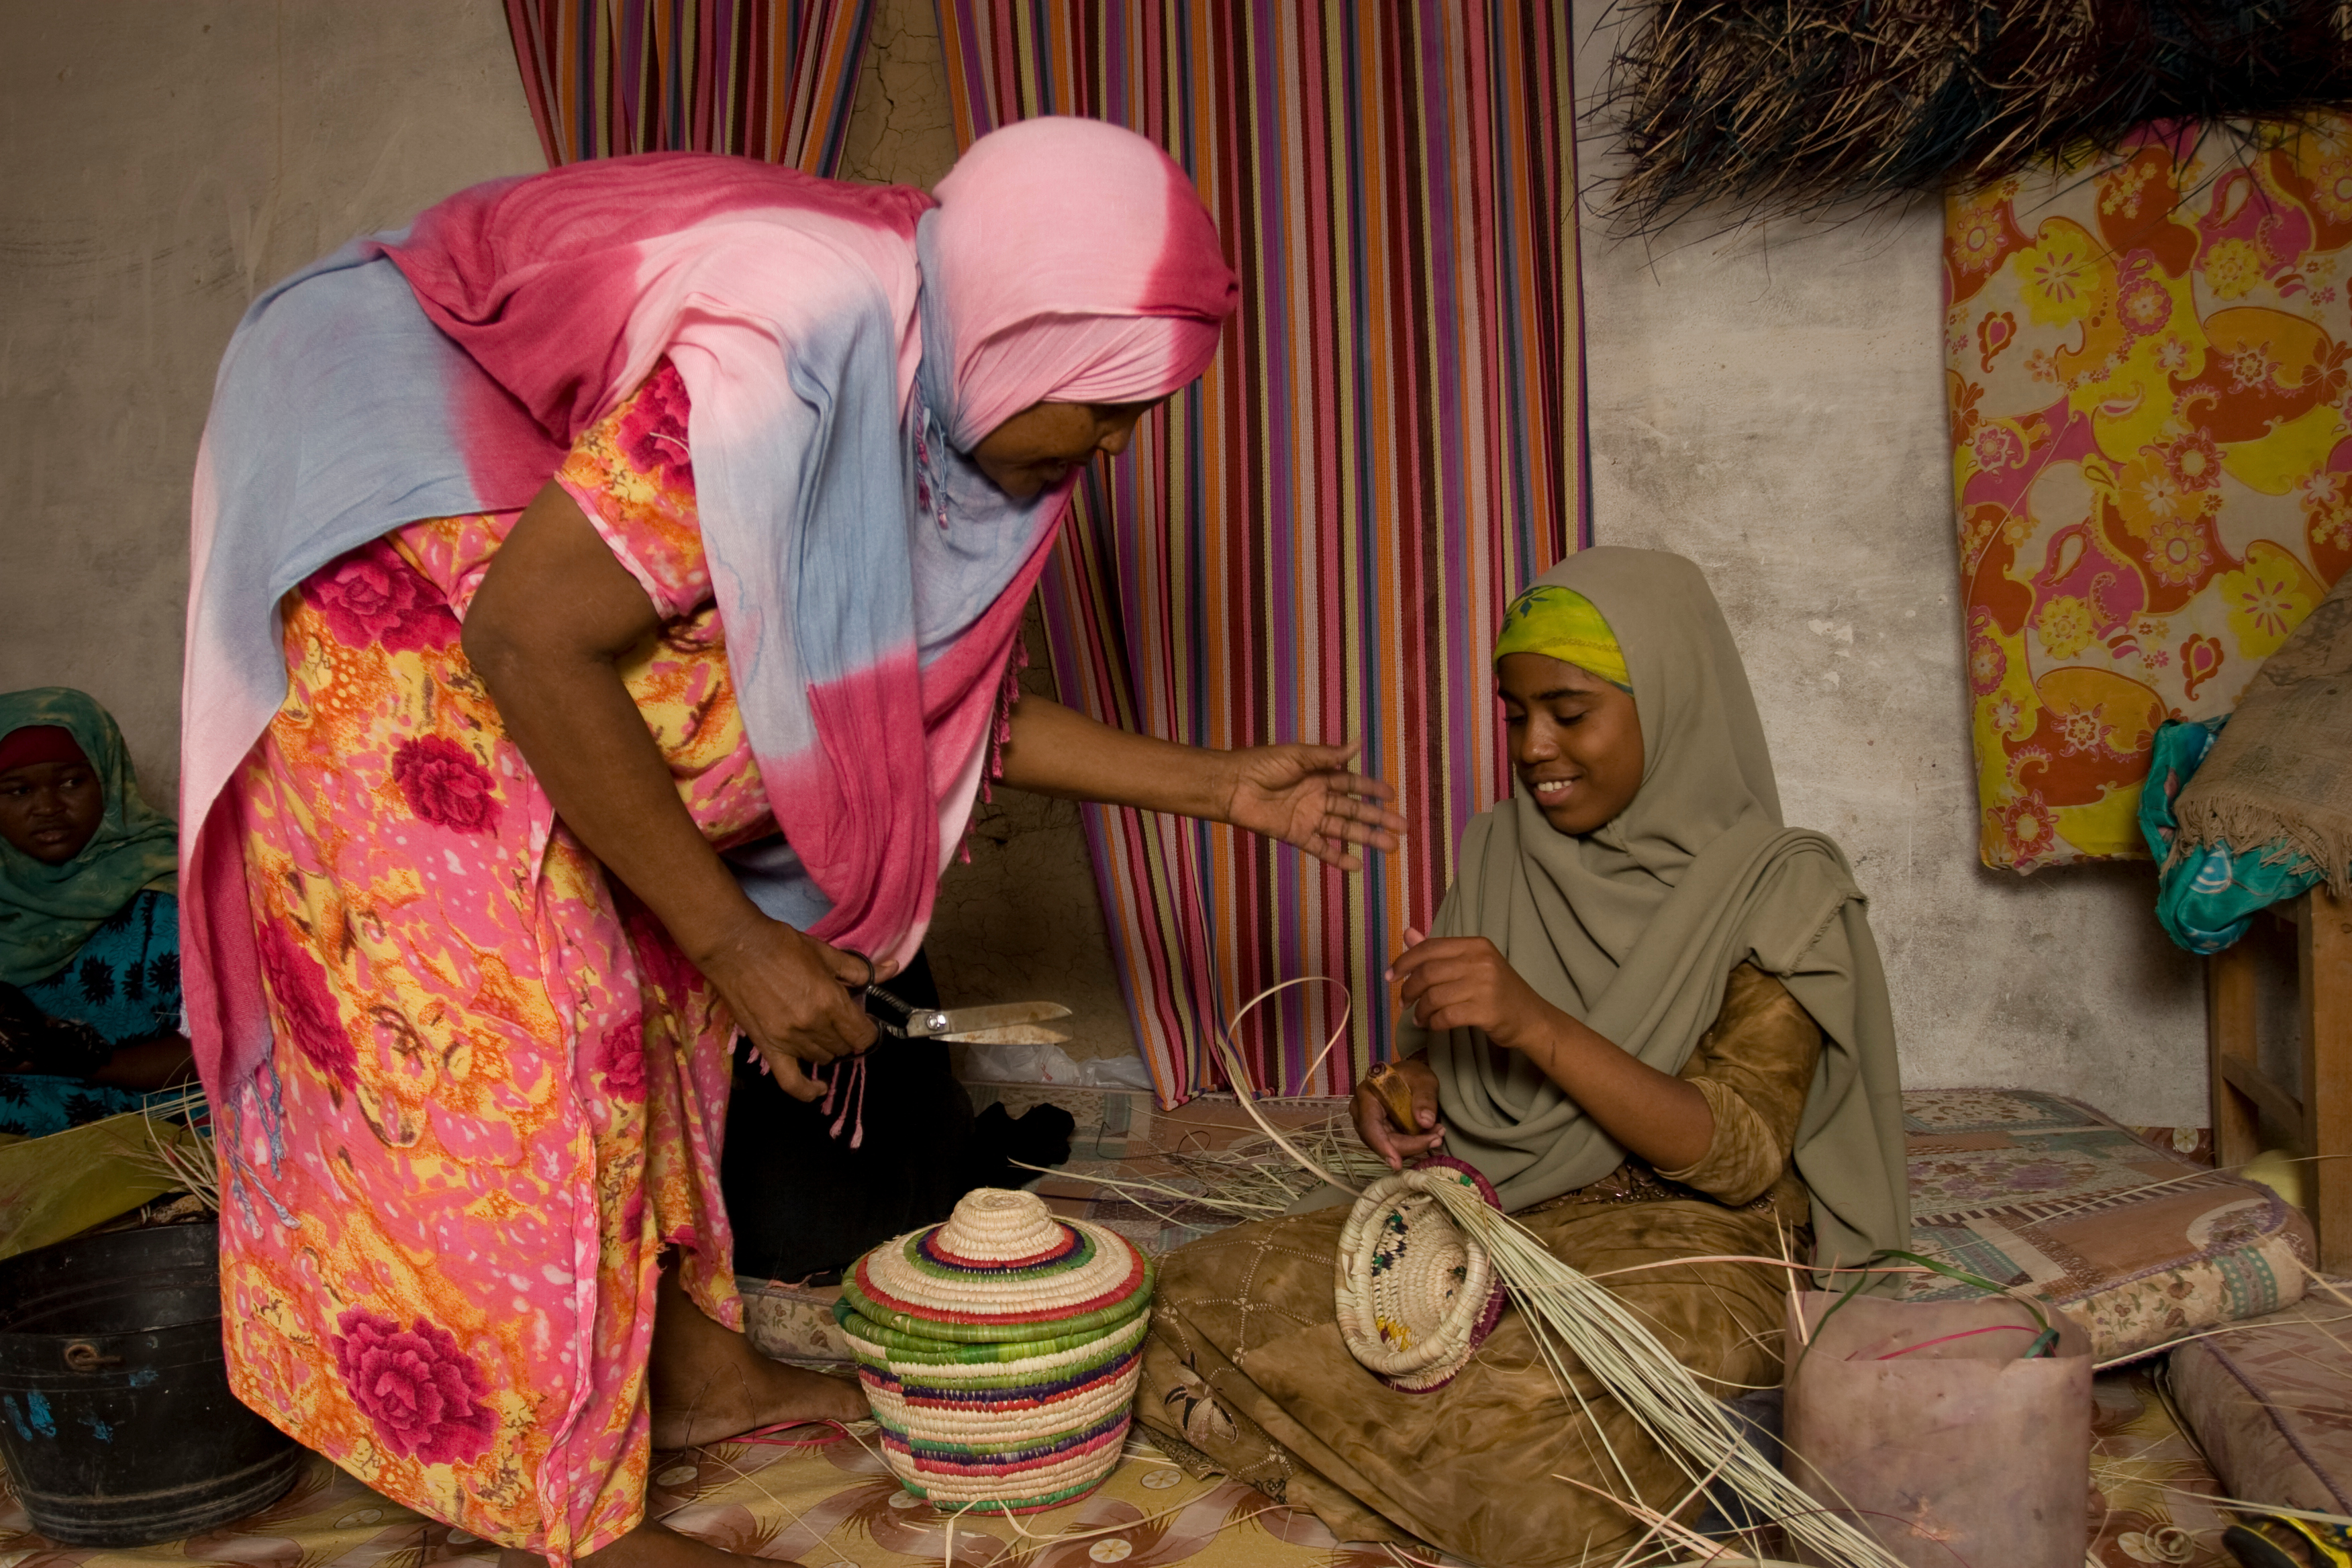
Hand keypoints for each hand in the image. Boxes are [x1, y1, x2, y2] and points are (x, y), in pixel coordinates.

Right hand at [689, 914, 886, 1100]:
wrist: (735, 947)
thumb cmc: (781, 945)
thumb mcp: (825, 953)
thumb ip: (859, 970)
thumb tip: (893, 969)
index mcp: (831, 1002)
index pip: (863, 1035)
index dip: (868, 1030)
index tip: (864, 1022)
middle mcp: (813, 1026)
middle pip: (844, 1047)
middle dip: (847, 1035)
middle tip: (840, 1019)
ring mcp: (789, 1040)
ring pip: (822, 1058)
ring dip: (827, 1047)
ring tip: (822, 1031)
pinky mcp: (767, 1047)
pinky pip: (790, 1081)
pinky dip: (806, 1090)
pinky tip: (818, 1089)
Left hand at [1220, 741, 1406, 870]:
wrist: (1233, 786)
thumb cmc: (1262, 764)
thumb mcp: (1298, 756)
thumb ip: (1328, 756)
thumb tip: (1357, 744)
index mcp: (1320, 775)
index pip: (1353, 784)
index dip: (1373, 789)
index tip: (1392, 797)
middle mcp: (1318, 798)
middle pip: (1355, 810)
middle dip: (1379, 819)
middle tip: (1402, 828)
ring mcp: (1309, 818)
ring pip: (1345, 831)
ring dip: (1367, 839)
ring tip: (1390, 848)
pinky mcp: (1297, 835)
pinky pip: (1322, 849)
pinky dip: (1338, 858)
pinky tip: (1357, 866)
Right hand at [1351, 1054, 1445, 1171]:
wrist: (1410, 1076)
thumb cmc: (1413, 1074)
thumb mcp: (1424, 1080)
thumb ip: (1425, 1099)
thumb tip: (1426, 1122)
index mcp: (1367, 1095)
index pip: (1370, 1126)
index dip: (1383, 1146)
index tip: (1397, 1163)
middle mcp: (1362, 1112)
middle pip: (1381, 1140)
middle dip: (1410, 1145)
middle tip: (1437, 1138)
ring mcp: (1369, 1124)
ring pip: (1389, 1145)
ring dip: (1414, 1145)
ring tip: (1437, 1134)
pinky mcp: (1379, 1131)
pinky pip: (1394, 1145)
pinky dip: (1412, 1144)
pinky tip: (1429, 1136)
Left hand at [1388, 928, 1557, 1053]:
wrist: (1531, 1018)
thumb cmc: (1498, 990)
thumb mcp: (1471, 964)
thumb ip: (1438, 951)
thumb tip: (1407, 934)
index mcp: (1475, 945)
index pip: (1430, 947)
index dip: (1405, 961)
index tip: (1390, 976)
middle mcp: (1480, 961)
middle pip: (1428, 972)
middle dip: (1409, 989)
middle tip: (1404, 1002)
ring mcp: (1485, 986)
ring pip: (1434, 996)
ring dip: (1420, 1011)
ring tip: (1419, 1018)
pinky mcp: (1486, 1011)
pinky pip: (1446, 1016)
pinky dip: (1433, 1023)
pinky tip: (1432, 1025)